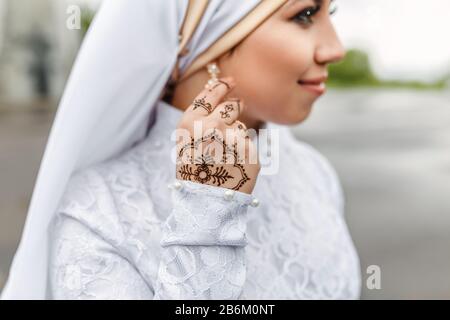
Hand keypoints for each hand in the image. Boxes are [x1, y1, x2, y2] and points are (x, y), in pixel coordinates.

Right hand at [175, 77, 259, 193]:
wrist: (206, 205)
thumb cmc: (193, 175)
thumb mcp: (184, 146)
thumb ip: (198, 122)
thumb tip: (221, 98)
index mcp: (190, 124)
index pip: (209, 95)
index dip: (219, 86)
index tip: (228, 80)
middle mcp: (211, 126)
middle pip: (231, 105)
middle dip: (235, 106)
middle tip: (237, 107)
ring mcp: (231, 138)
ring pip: (241, 127)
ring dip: (237, 135)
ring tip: (227, 156)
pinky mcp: (249, 151)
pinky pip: (248, 144)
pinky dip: (244, 153)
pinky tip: (235, 165)